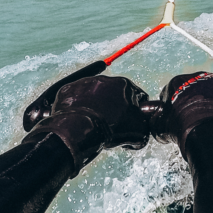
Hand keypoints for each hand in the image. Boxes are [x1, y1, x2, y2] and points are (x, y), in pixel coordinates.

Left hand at [24, 75, 149, 170]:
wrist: (81, 129)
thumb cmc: (111, 128)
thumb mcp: (138, 132)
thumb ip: (145, 128)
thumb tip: (141, 132)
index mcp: (124, 84)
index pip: (136, 96)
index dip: (135, 111)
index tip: (129, 121)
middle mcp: (104, 79)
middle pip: (113, 94)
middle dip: (113, 107)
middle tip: (111, 125)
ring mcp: (84, 83)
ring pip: (93, 95)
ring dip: (95, 106)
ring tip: (93, 123)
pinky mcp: (67, 90)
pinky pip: (75, 99)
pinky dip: (78, 108)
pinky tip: (80, 119)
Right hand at [152, 72, 212, 151]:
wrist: (210, 132)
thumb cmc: (185, 129)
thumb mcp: (162, 126)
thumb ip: (156, 119)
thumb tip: (154, 118)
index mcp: (176, 82)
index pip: (174, 91)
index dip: (178, 106)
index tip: (182, 116)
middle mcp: (196, 76)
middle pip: (196, 87)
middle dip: (197, 99)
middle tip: (200, 117)